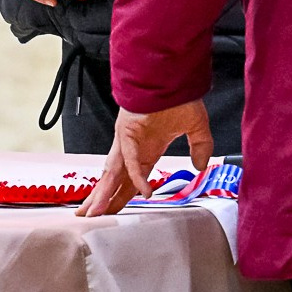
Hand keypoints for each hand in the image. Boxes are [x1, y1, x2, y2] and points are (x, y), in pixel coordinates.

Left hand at [77, 101, 213, 217]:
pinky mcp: (129, 130)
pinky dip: (137, 175)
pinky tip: (142, 192)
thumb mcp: (196, 128)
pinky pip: (132, 157)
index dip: (123, 195)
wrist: (173, 73)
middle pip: (116, 179)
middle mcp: (133, 147)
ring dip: (104, 193)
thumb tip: (199, 166)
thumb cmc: (179, 95)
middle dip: (104, 199)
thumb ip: (200, 147)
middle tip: (91, 219)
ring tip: (93, 213)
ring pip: (114, 172)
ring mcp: (128, 139)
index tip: (113, 212)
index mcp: (146, 148)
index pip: (130, 179)